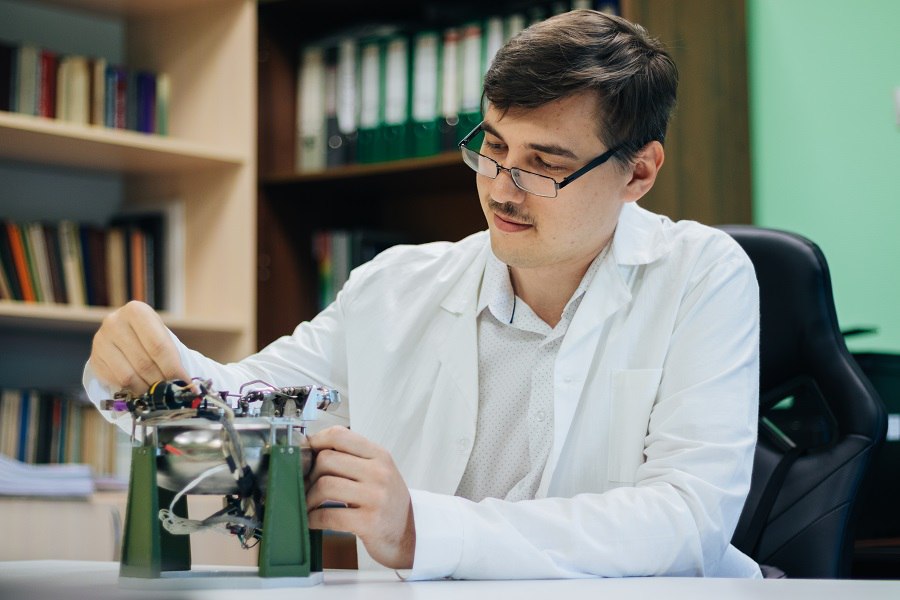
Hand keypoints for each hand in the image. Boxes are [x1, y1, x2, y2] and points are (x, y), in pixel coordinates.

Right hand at [89, 300, 189, 394]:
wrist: (123, 335)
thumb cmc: (149, 335)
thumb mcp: (162, 336)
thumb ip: (171, 355)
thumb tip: (184, 383)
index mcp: (136, 311)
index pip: (158, 346)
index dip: (173, 368)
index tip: (183, 383)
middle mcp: (114, 322)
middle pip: (144, 363)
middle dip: (161, 382)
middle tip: (171, 391)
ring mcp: (101, 341)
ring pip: (128, 376)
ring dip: (146, 389)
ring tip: (157, 391)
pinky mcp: (94, 359)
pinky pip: (116, 382)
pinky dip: (132, 389)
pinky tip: (141, 387)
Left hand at [305, 426, 414, 568]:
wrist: (409, 533)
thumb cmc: (386, 501)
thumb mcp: (378, 470)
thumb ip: (352, 457)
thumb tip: (310, 451)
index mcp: (379, 455)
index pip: (339, 435)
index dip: (315, 441)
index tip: (305, 453)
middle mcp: (379, 472)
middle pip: (326, 460)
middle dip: (310, 474)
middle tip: (308, 485)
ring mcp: (375, 497)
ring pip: (325, 486)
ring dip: (309, 498)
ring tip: (309, 505)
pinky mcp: (368, 522)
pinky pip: (328, 515)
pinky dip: (313, 519)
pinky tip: (313, 520)